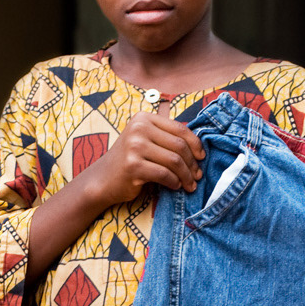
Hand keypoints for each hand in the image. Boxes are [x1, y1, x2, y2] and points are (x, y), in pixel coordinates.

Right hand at [87, 112, 204, 206]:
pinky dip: (174, 182)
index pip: (179, 128)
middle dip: (192, 163)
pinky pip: (164, 174)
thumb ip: (166, 137)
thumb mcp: (145, 141)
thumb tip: (199, 147)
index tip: (202, 157)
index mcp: (144, 118)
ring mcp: (134, 146)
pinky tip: (175, 186)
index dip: (195, 144)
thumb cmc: (129, 161)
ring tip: (189, 184)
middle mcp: (138, 129)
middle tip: (197, 176)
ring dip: (186, 175)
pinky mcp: (133, 166)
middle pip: (179, 145)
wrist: (103, 179)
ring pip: (174, 161)